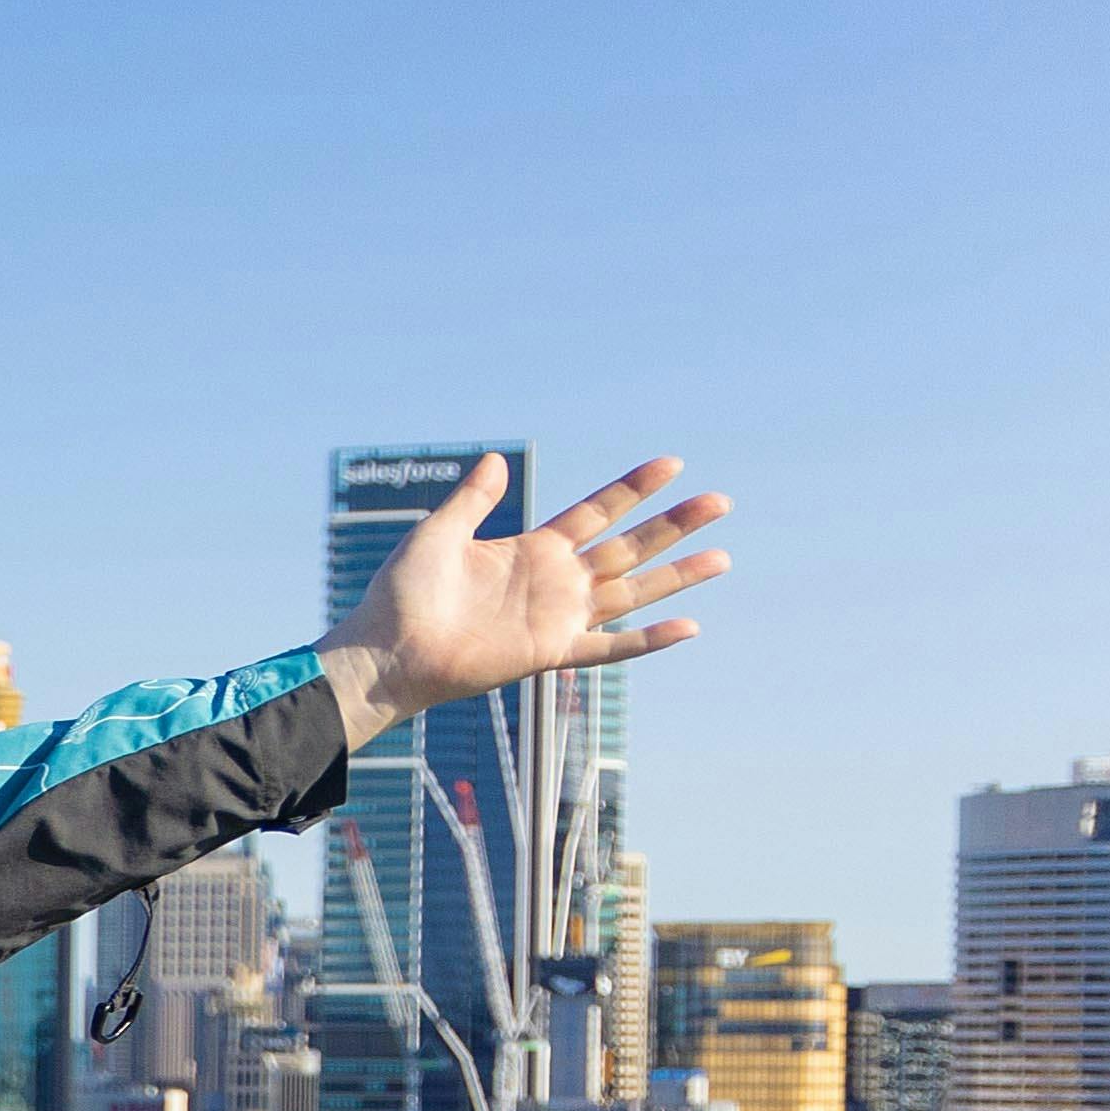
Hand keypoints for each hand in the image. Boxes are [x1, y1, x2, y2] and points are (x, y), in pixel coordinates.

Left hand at [322, 454, 732, 739]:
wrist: (386, 649)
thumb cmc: (402, 594)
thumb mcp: (438, 534)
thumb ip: (473, 500)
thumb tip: (496, 460)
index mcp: (532, 549)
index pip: (597, 512)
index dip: (633, 489)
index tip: (672, 464)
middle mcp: (554, 581)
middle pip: (629, 546)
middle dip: (674, 525)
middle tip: (720, 501)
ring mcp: (556, 616)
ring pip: (632, 591)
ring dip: (677, 576)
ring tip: (722, 556)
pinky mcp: (549, 650)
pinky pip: (609, 647)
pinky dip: (647, 640)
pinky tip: (688, 626)